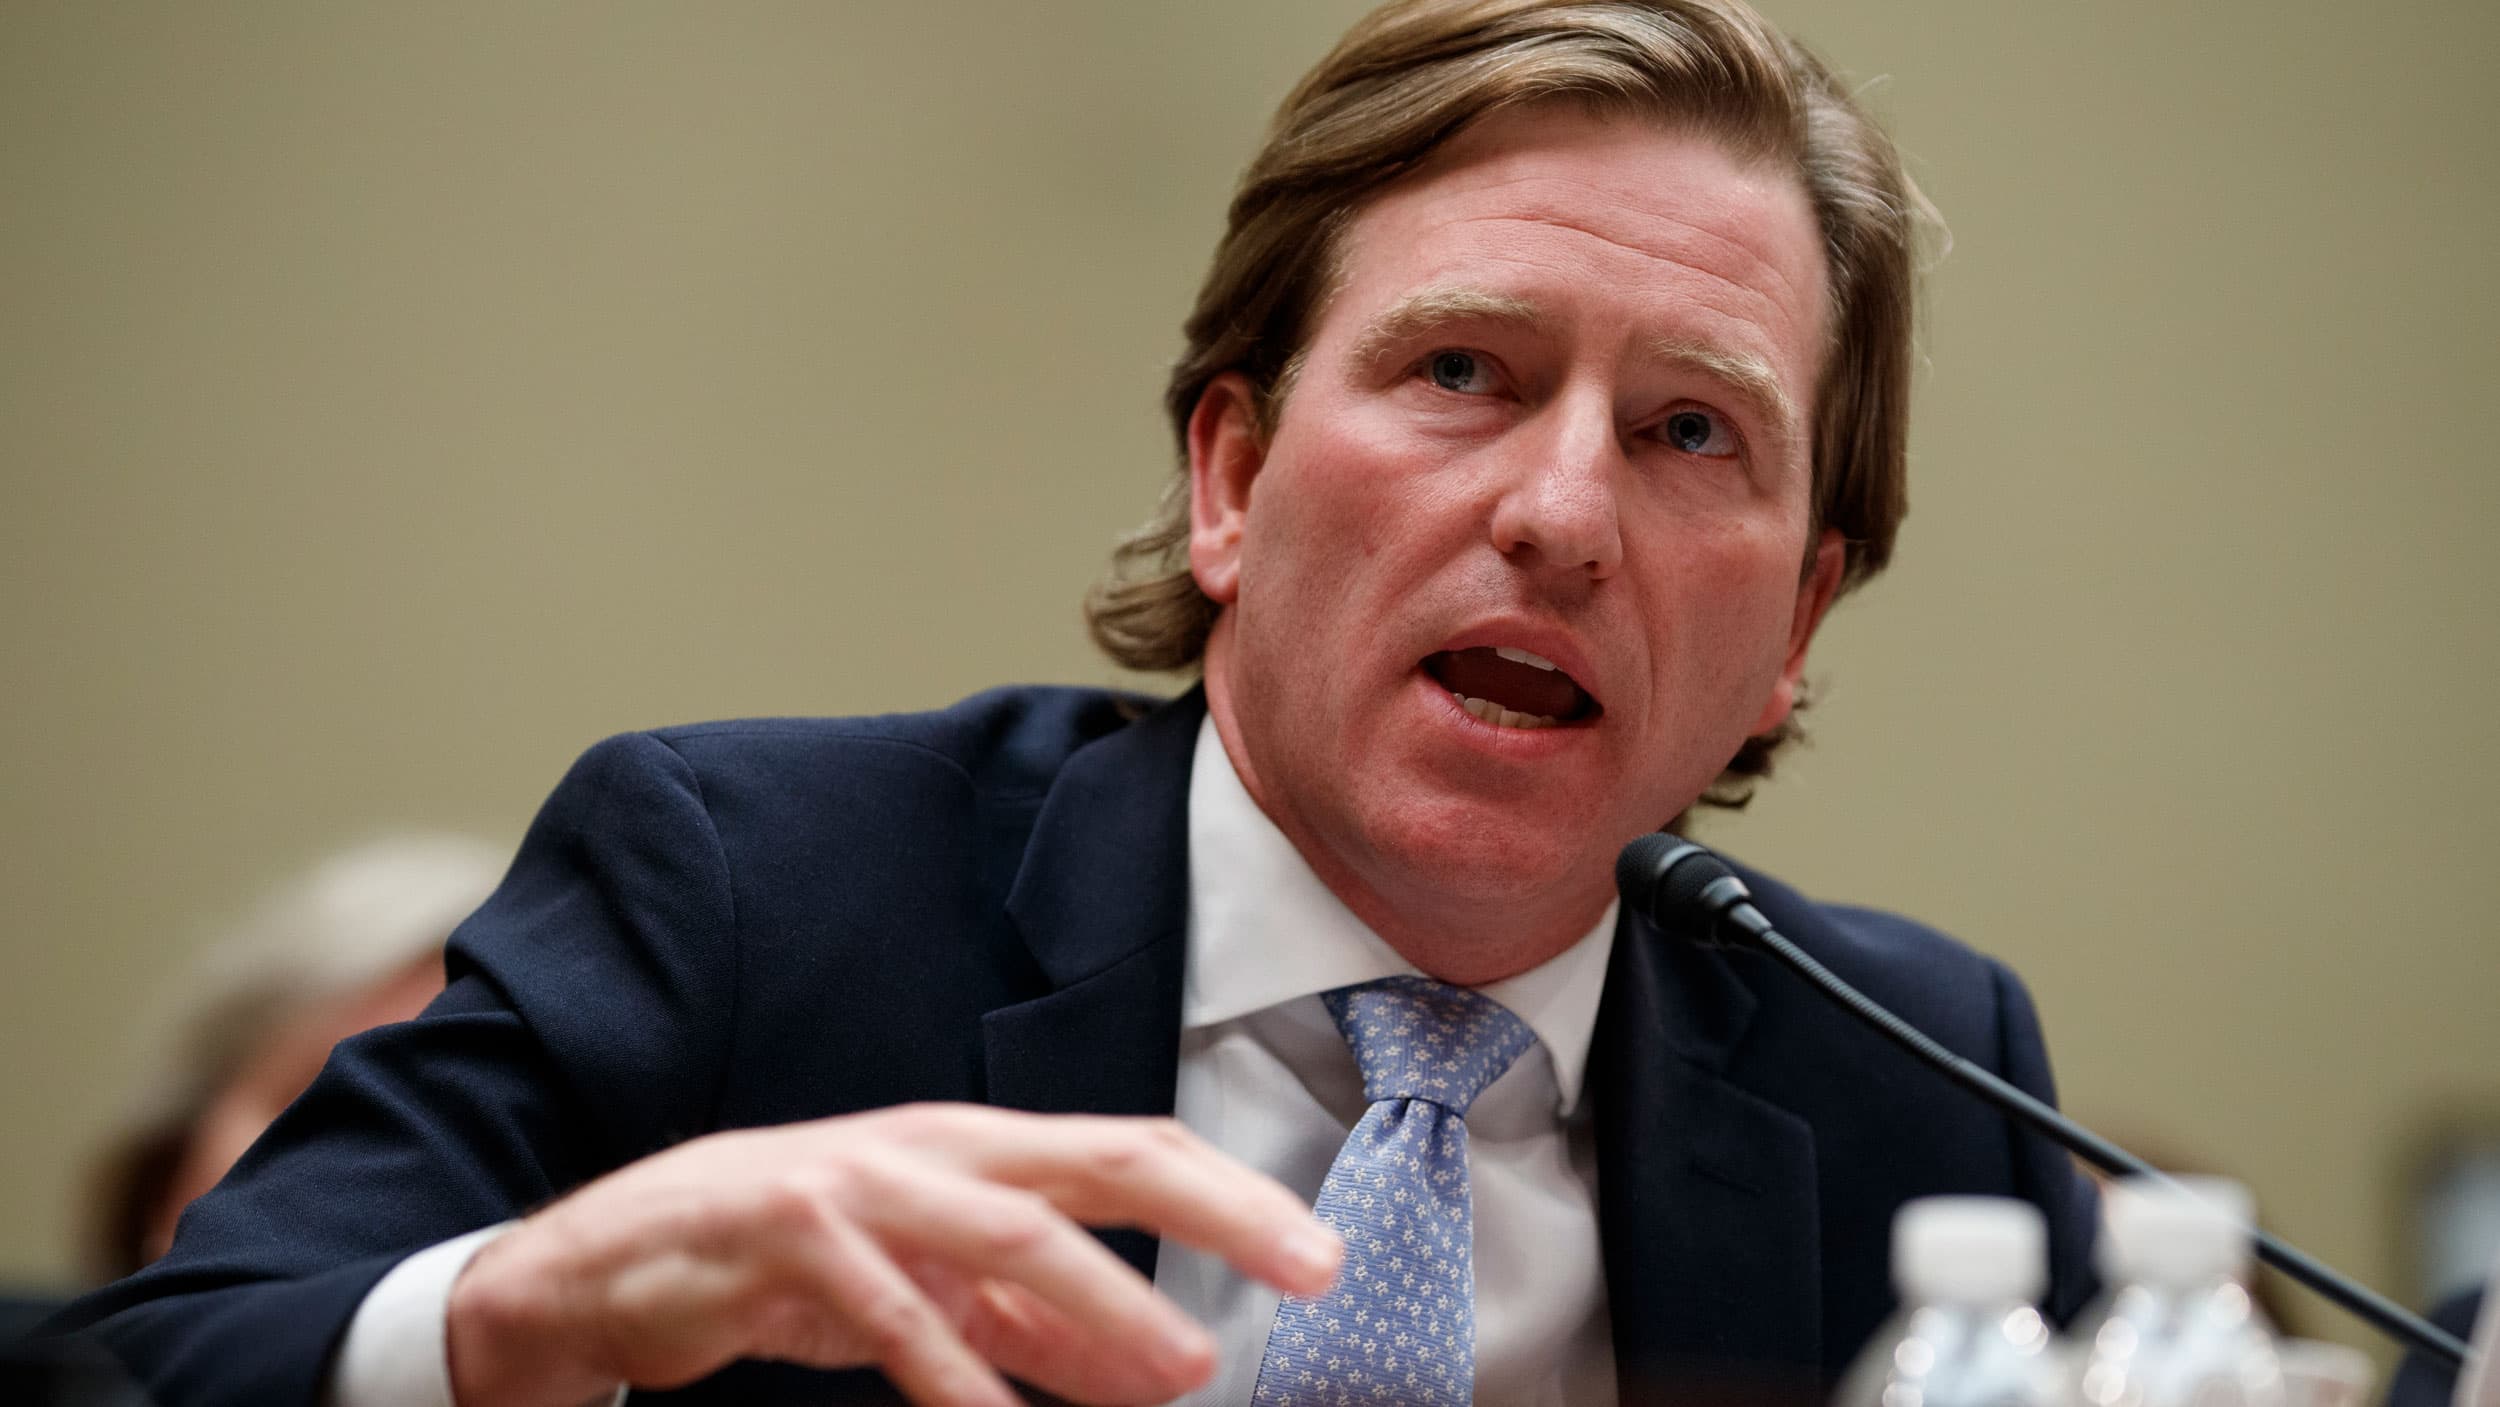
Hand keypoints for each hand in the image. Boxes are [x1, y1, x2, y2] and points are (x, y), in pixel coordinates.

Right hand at [444, 1104, 1339, 1406]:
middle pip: (1099, 1161)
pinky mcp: (788, 1240)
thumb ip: (1043, 1328)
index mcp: (977, 1147)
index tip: (1320, 1253)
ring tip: (1185, 1366)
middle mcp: (934, 1149)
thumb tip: (1166, 1371)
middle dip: (1217, 1209)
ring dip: (1107, 1303)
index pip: (1130, 1151)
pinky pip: (892, 1315)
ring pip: (1008, 1234)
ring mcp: (861, 1186)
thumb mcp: (934, 1289)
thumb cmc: (794, 1259)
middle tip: (1310, 1265)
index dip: (1231, 1196)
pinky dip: (957, 1375)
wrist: (617, 1255)